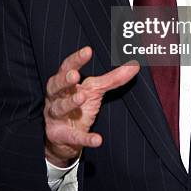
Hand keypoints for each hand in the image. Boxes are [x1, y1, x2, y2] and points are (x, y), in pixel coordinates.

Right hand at [44, 46, 139, 166]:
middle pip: (56, 85)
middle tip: (74, 75)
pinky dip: (85, 138)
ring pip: (59, 108)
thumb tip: (135, 65)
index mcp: (64, 82)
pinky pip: (73, 137)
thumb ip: (113, 78)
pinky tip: (97, 139)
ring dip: (69, 103)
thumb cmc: (78, 105)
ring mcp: (56, 116)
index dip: (76, 59)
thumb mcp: (94, 90)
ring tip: (81, 98)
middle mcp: (56, 97)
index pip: (67, 67)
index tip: (88, 51)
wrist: (64, 138)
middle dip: (64, 80)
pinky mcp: (60, 136)